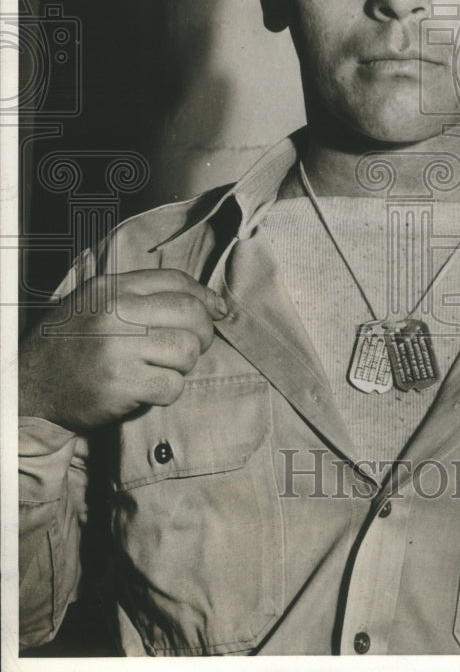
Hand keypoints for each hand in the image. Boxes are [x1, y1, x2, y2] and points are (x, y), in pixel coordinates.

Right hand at [19, 269, 226, 432]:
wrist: (30, 387)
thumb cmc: (74, 344)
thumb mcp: (98, 304)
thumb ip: (146, 296)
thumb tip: (213, 303)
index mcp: (112, 289)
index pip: (176, 280)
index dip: (205, 296)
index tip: (217, 311)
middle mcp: (115, 313)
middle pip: (191, 314)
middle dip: (203, 333)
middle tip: (191, 348)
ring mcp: (117, 348)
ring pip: (187, 351)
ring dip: (185, 365)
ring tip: (164, 368)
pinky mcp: (121, 384)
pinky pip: (173, 385)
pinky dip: (169, 391)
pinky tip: (150, 388)